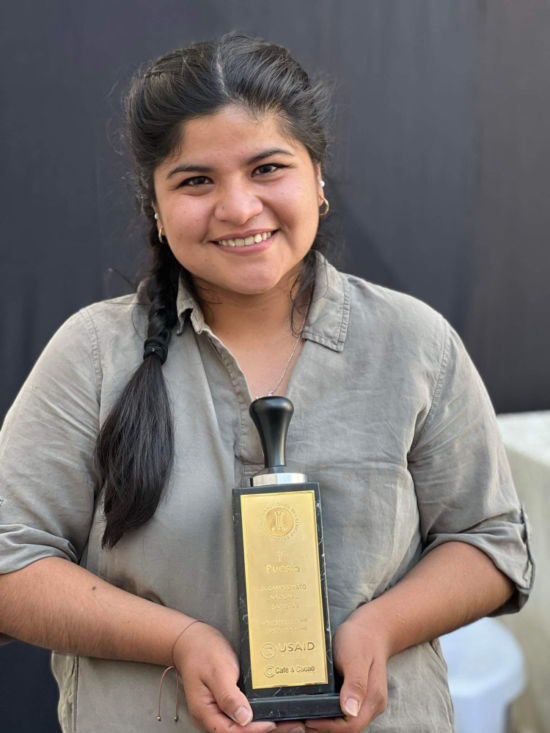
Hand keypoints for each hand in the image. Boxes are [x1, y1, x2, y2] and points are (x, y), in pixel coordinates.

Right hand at [174, 622, 276, 732]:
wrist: (192, 640)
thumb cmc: (204, 652)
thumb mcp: (218, 671)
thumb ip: (229, 696)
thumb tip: (245, 719)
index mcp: (204, 712)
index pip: (230, 732)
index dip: (252, 731)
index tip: (272, 723)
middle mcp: (208, 717)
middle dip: (260, 731)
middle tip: (287, 726)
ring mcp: (215, 712)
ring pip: (238, 727)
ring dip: (259, 726)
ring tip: (283, 722)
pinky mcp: (222, 706)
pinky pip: (238, 717)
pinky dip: (254, 718)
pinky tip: (268, 713)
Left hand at [304, 614, 389, 732]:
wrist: (370, 629)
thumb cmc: (360, 639)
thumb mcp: (355, 657)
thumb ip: (355, 683)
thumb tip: (350, 710)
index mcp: (373, 697)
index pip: (351, 725)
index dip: (328, 727)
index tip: (308, 719)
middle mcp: (372, 705)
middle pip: (348, 728)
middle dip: (324, 727)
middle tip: (300, 718)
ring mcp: (366, 703)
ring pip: (346, 724)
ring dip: (326, 723)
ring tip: (304, 714)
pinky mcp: (360, 698)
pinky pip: (344, 714)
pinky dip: (330, 714)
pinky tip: (316, 707)